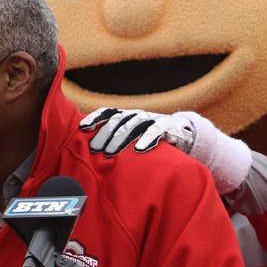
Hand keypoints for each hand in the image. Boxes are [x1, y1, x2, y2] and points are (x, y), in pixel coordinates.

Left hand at [80, 107, 194, 155]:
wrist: (184, 134)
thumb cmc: (151, 141)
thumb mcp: (133, 139)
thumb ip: (117, 142)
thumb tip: (91, 154)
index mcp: (127, 116)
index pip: (108, 112)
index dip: (95, 118)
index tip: (83, 128)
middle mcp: (138, 115)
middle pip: (118, 121)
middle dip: (105, 134)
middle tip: (95, 149)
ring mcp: (152, 119)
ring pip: (133, 124)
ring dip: (121, 138)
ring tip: (111, 153)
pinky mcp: (167, 126)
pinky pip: (155, 131)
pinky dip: (147, 139)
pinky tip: (139, 150)